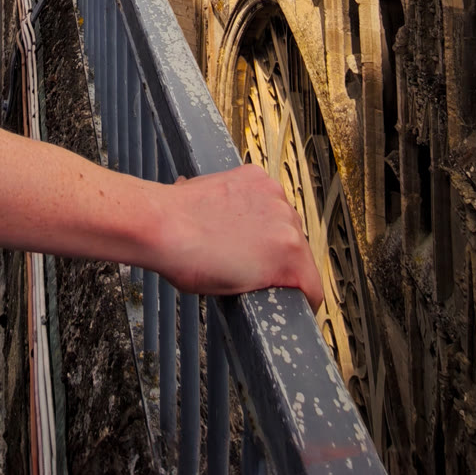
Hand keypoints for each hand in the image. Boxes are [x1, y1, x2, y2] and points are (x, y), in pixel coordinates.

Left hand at [152, 165, 322, 305]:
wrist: (162, 224)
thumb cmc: (189, 261)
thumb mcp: (237, 290)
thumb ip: (267, 280)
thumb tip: (271, 274)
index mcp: (289, 255)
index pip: (313, 286)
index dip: (301, 298)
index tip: (292, 298)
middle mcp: (287, 220)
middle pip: (298, 249)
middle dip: (281, 260)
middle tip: (255, 268)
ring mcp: (271, 194)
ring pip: (282, 220)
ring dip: (268, 229)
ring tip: (237, 239)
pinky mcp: (254, 176)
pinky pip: (265, 196)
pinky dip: (254, 205)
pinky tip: (232, 215)